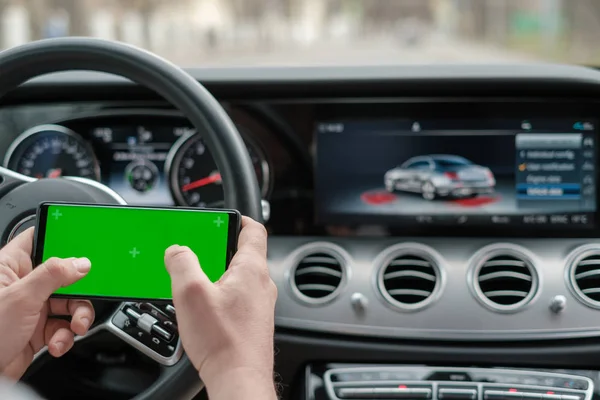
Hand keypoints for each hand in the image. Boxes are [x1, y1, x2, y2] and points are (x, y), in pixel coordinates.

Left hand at [0, 228, 94, 378]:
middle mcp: (22, 285)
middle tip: (85, 294)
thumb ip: (53, 275)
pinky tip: (56, 343)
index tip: (83, 244)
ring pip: (68, 303)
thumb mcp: (21, 297)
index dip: (61, 237)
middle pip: (63, 275)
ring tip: (76, 326)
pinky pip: (62, 326)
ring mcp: (30, 308)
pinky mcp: (37, 330)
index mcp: (11, 267)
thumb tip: (80, 262)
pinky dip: (64, 336)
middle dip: (79, 289)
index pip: (39, 239)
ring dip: (77, 316)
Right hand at [164, 216, 276, 398]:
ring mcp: (259, 305)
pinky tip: (204, 307)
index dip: (238, 218)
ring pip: (238, 277)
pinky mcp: (252, 322)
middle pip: (243, 253)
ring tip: (195, 281)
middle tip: (198, 251)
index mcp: (252, 269)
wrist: (239, 380)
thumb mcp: (190, 294)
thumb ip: (181, 264)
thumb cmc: (223, 342)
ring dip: (218, 273)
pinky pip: (237, 297)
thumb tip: (176, 250)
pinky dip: (221, 294)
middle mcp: (261, 285)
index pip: (254, 229)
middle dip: (219, 248)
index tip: (221, 218)